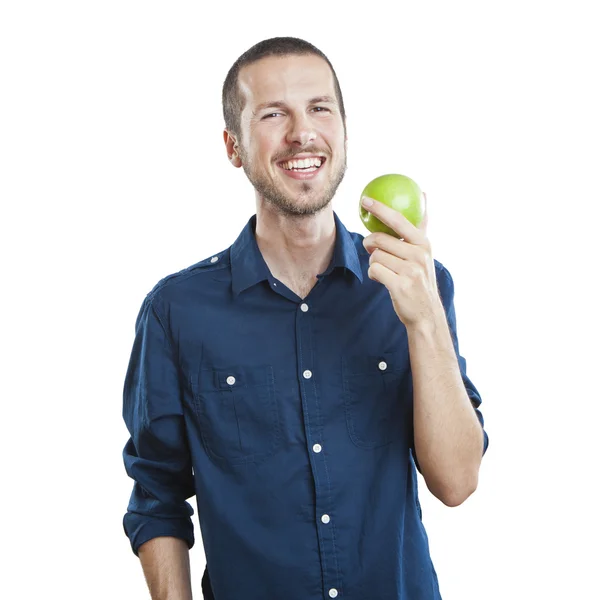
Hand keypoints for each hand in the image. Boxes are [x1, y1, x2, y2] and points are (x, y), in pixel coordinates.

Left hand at [361, 192, 441, 326]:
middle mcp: (419, 255)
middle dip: (370, 244)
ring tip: (385, 269)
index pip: (398, 220)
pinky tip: (382, 279)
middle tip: (371, 249)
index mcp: (424, 243)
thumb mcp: (424, 252)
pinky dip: (373, 274)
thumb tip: (424, 194)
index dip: (380, 208)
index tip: (365, 200)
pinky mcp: (399, 285)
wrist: (426, 314)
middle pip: (380, 239)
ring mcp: (410, 270)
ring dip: (374, 263)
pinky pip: (373, 270)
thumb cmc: (420, 279)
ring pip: (375, 256)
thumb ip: (420, 227)